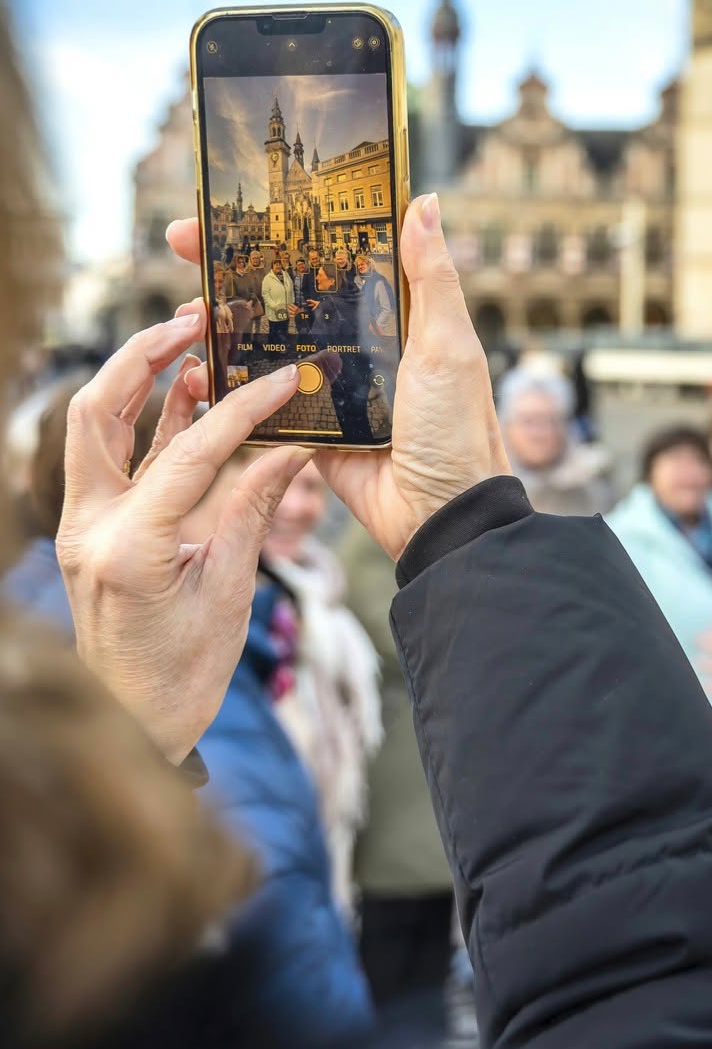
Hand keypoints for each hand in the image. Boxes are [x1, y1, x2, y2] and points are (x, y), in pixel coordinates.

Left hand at [57, 307, 310, 763]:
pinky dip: (147, 424)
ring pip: (95, 427)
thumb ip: (252, 510)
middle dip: (145, 355)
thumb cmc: (183, 677)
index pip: (188, 452)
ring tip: (195, 343)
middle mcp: (89, 527)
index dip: (243, 409)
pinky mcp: (91, 531)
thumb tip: (291, 445)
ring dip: (140, 379)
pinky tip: (189, 398)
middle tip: (198, 319)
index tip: (284, 378)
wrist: (133, 729)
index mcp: (128, 547)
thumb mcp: (229, 593)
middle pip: (100, 411)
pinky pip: (113, 460)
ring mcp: (82, 527)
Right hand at [167, 193, 510, 559]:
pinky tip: (195, 365)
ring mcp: (329, 386)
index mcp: (395, 316)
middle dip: (236, 268)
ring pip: (268, 345)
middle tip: (184, 241)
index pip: (332, 256)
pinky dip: (229, 386)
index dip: (289, 229)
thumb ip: (432, 279)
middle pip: (288, 294)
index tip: (241, 203)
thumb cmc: (458, 430)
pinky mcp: (309, 429)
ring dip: (225, 324)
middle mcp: (359, 344)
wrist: (441, 517)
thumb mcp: (449, 346)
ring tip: (184, 304)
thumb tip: (425, 201)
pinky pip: (262, 402)